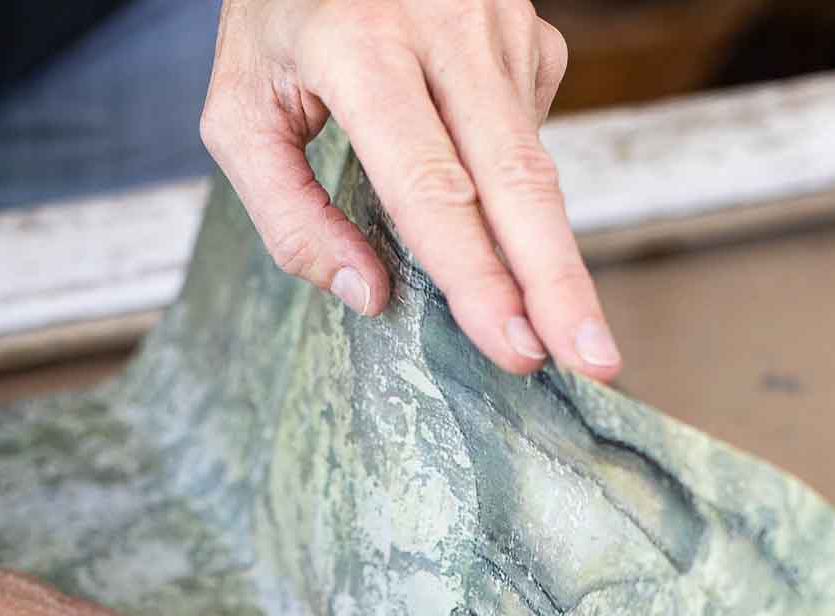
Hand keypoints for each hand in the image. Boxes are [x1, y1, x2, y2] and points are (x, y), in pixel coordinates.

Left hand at [201, 0, 621, 380]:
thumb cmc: (280, 21)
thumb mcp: (239, 111)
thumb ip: (287, 214)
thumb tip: (370, 296)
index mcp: (361, 45)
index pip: (432, 186)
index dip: (478, 275)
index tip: (515, 345)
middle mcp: (444, 24)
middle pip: (519, 179)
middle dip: (558, 283)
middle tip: (595, 363)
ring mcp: (500, 22)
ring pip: (534, 166)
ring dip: (545, 256)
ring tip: (564, 326)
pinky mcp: (532, 30)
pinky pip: (529, 132)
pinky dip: (508, 180)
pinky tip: (476, 175)